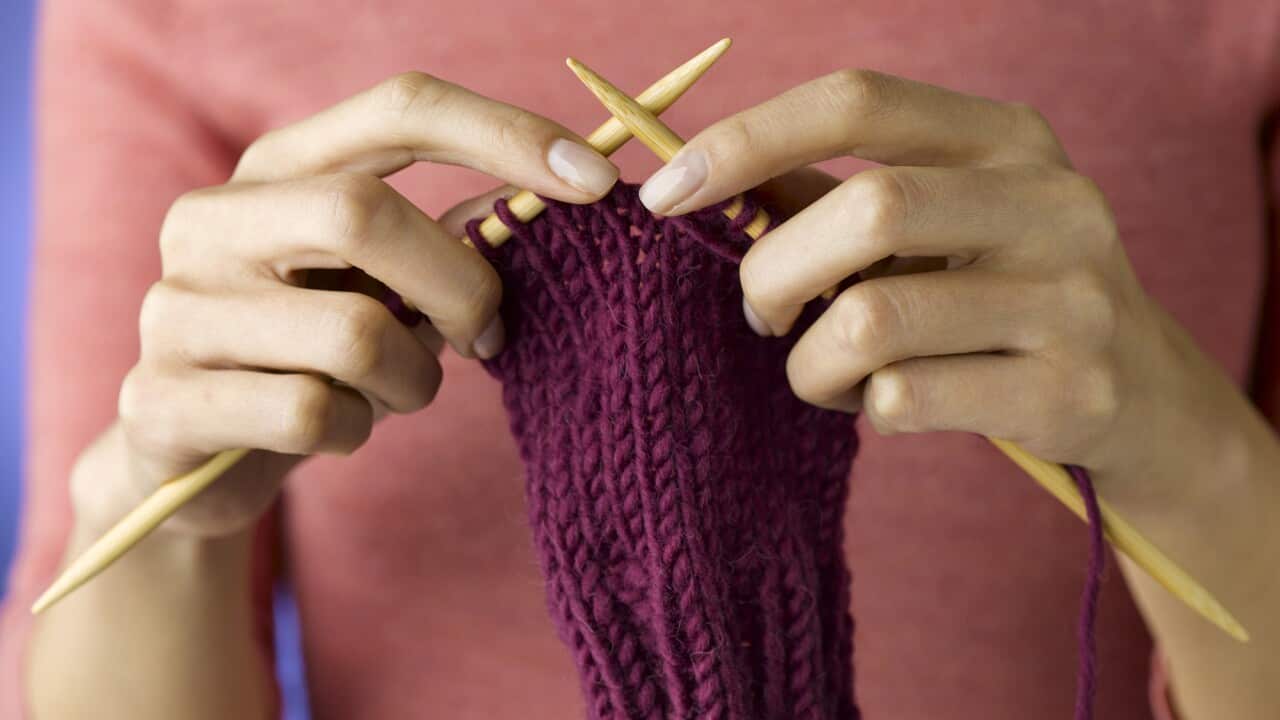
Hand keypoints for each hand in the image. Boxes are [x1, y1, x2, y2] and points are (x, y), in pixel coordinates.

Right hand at [83, 72, 618, 536]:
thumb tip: (556, 197)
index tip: (594, 179)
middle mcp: (211, 219)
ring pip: (352, 334)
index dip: (503, 133)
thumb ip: (447, 239)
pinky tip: (335, 430)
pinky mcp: (163, 400)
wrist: (195, 456)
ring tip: (396, 392)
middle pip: (362, 211)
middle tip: (488, 336)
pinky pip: (312, 415)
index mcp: (276, 169)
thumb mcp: (381, 285)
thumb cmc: (313, 355)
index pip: (398, 109)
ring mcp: (177, 307)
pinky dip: (355, 431)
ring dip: (412, 380)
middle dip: (460, 285)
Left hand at [638, 69, 1201, 487]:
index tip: (665, 192)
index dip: (748, 138)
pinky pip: (904, 401)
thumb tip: (699, 183)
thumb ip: (828, 198)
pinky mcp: (1067, 391)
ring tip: (821, 372)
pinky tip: (880, 404)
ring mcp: (1070, 299)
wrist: (1134, 390)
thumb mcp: (935, 224)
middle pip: (866, 210)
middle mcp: (1051, 202)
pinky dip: (862, 408)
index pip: (859, 101)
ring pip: (873, 323)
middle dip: (772, 273)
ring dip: (810, 362)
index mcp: (1006, 137)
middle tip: (760, 314)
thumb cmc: (994, 294)